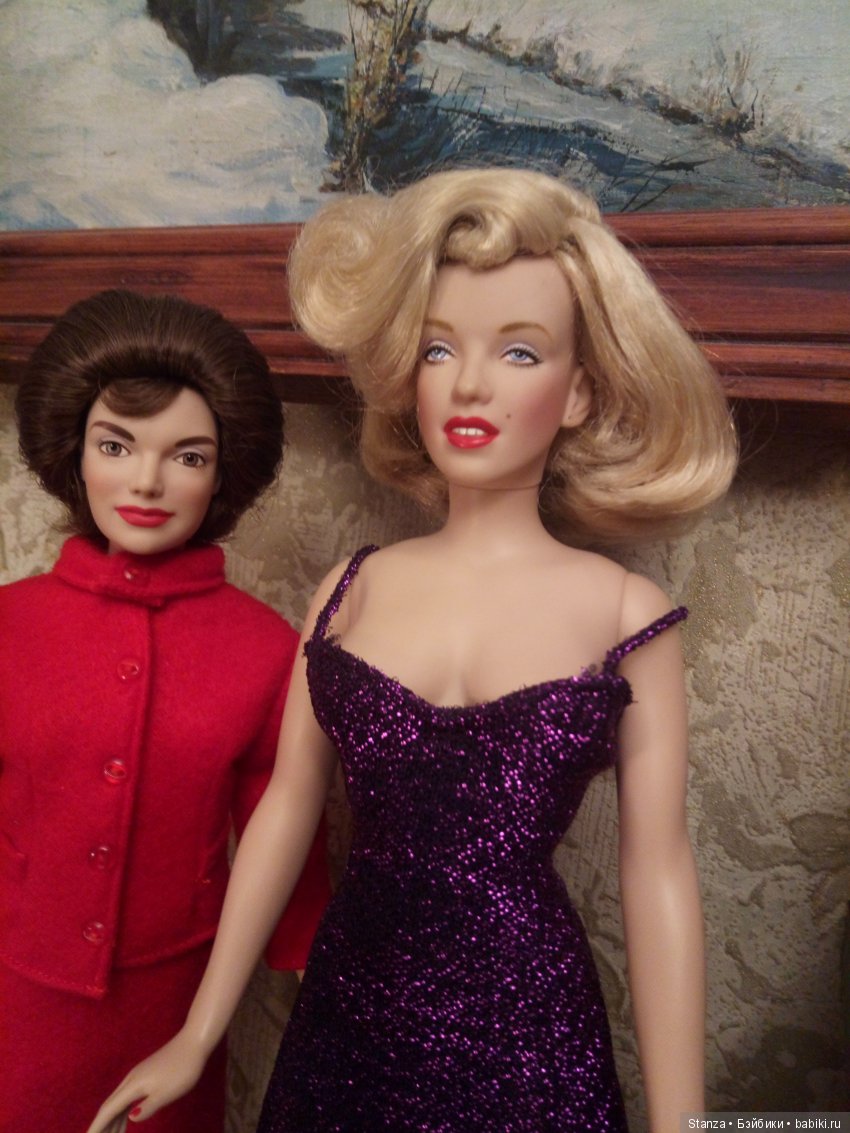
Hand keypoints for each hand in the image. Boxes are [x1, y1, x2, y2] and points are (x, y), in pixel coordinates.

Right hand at [85, 1030, 207, 1132]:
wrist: (194, 1042)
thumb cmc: (182, 1069)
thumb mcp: (167, 1093)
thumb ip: (148, 1107)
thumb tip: (130, 1117)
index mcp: (133, 1085)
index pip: (108, 1110)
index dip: (97, 1127)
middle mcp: (131, 1080)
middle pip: (109, 1107)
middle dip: (101, 1126)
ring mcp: (138, 1076)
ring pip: (119, 1102)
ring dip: (112, 1121)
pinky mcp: (146, 1075)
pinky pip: (128, 1097)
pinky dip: (123, 1111)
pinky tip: (126, 1119)